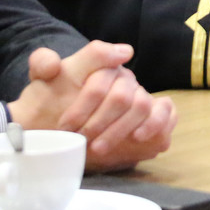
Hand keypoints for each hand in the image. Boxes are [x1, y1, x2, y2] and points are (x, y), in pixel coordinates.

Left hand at [8, 41, 175, 169]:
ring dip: (120, 129)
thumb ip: (42, 62)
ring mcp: (141, 94)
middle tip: (81, 139)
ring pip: (142, 106)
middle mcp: (125, 77)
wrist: (64, 122)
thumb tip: (56, 62)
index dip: (82, 105)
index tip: (66, 125)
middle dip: (99, 121)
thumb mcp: (43, 78)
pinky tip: (138, 137)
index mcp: (102, 64)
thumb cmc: (55, 99)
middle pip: (121, 96)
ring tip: (99, 147)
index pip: (100, 78)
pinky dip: (156, 124)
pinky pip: (167, 111)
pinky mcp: (155, 113)